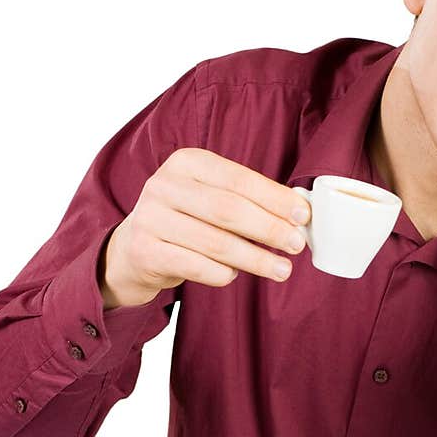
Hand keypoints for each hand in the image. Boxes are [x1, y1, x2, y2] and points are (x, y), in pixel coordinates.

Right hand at [99, 149, 310, 308]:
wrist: (133, 249)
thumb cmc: (186, 221)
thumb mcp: (209, 197)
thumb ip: (248, 200)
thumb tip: (298, 211)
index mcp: (186, 162)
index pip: (238, 179)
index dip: (274, 198)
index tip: (303, 215)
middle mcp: (163, 185)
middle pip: (229, 209)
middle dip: (269, 229)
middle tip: (296, 245)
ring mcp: (150, 218)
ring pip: (215, 242)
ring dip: (255, 259)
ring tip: (282, 269)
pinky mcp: (145, 252)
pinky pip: (196, 267)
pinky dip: (222, 274)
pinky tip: (235, 275)